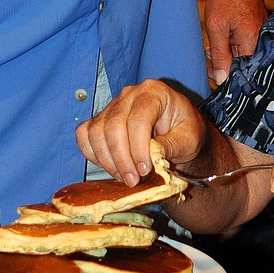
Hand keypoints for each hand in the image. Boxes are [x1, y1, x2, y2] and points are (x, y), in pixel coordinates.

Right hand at [76, 79, 206, 186]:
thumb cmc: (185, 130)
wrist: (178, 129)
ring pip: (96, 132)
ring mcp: (112, 105)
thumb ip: (172, 145)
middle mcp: (129, 94)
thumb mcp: (189, 139)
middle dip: (122, 158)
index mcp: (154, 92)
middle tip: (133, 181)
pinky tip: (110, 167)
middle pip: (114, 125)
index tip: (144, 170)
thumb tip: (153, 157)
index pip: (138, 118)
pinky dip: (92, 154)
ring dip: (107, 160)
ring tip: (125, 177)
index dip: (138, 147)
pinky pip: (84, 135)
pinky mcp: (101, 119)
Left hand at [204, 0, 266, 82]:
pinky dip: (234, 44)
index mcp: (253, 43)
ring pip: (245, 54)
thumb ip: (220, 56)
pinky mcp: (259, 27)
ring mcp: (262, 33)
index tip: (212, 75)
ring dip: (228, 54)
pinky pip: (248, 43)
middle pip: (245, 64)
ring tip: (211, 49)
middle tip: (209, 62)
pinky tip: (221, 40)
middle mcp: (262, 40)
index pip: (243, 73)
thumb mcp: (217, 29)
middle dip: (226, 65)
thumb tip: (223, 79)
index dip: (227, 77)